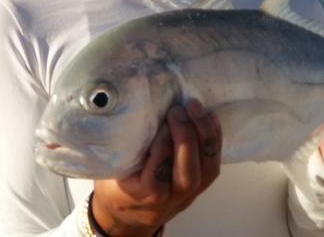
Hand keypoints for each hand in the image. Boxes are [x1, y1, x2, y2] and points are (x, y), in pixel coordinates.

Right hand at [91, 100, 221, 235]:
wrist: (128, 216)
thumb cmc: (115, 185)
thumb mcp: (110, 170)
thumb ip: (121, 149)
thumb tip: (130, 113)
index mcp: (141, 197)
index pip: (156, 178)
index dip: (161, 150)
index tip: (159, 124)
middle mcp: (168, 201)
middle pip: (187, 176)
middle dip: (186, 139)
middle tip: (177, 110)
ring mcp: (187, 196)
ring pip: (206, 172)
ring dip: (204, 136)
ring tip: (195, 108)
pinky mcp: (199, 188)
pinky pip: (212, 167)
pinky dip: (214, 140)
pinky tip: (209, 118)